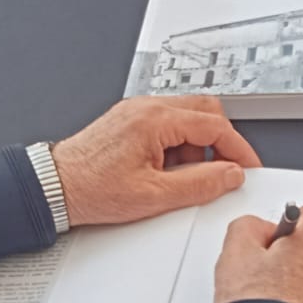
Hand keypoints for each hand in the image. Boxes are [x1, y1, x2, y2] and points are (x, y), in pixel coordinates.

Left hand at [52, 96, 260, 225]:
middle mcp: (146, 107)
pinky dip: (177, 145)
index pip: (215, 125)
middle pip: (205, 111)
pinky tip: (165, 171)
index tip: (247, 167)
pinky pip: (167, 124)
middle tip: (223, 170)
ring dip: (196, 146)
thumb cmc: (91, 189)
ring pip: (186, 117)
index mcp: (155, 119)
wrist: (55, 187)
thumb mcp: (154, 196)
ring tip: (182, 178)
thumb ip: (200, 184)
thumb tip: (230, 175)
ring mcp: (136, 111)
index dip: (238, 149)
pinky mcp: (129, 120)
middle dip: (220, 142)